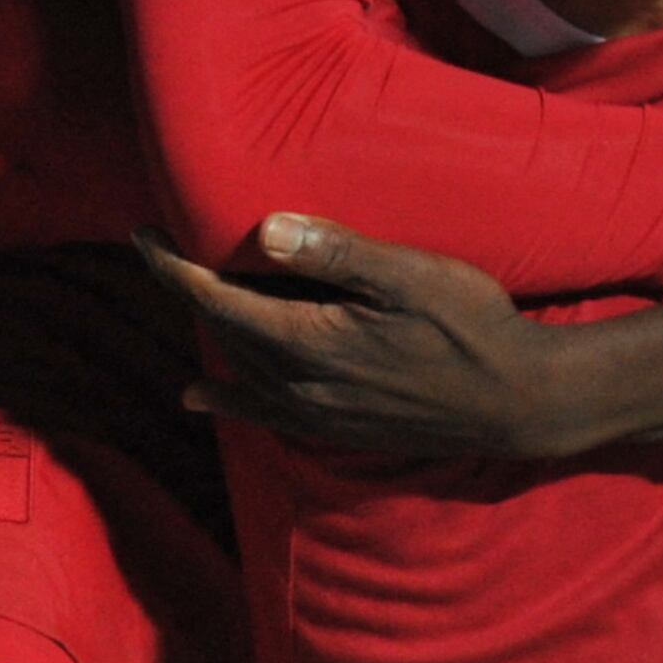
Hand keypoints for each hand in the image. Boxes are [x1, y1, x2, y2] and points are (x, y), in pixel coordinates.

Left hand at [136, 216, 662, 459]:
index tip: (142, 235)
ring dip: (204, 339)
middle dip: (187, 292)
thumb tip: (267, 232)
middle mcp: (302, 386)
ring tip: (179, 307)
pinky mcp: (338, 430)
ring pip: (239, 374)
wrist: (520, 403)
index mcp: (311, 341)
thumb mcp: (413, 277)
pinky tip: (209, 397)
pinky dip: (228, 398)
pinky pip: (262, 413)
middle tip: (162, 250)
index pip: (217, 302)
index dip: (173, 268)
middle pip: (222, 336)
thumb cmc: (474, 328)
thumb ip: (339, 254)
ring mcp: (319, 415)